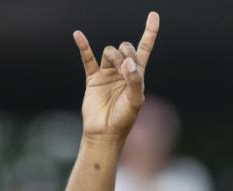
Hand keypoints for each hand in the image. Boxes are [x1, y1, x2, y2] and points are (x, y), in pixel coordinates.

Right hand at [73, 11, 159, 139]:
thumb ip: (135, 81)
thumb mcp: (136, 101)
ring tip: (116, 70)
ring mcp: (107, 73)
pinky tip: (78, 35)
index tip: (154, 15)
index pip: (144, 49)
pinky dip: (83, 46)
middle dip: (127, 53)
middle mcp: (122, 71)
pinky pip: (87, 58)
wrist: (105, 132)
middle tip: (126, 70)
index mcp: (137, 75)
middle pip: (126, 48)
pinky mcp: (93, 78)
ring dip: (114, 56)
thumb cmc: (124, 119)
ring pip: (110, 51)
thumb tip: (128, 63)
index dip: (150, 32)